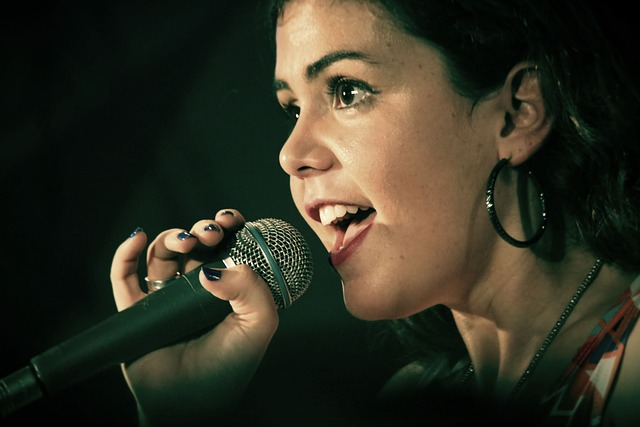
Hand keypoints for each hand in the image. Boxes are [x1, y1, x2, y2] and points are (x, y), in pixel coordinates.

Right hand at [110, 209, 278, 424]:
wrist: (191, 404)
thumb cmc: (229, 366)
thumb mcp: (258, 325)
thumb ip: (252, 290)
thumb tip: (216, 268)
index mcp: (227, 288)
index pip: (226, 246)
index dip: (227, 227)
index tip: (230, 220)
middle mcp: (196, 289)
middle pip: (194, 245)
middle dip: (202, 230)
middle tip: (211, 234)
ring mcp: (165, 299)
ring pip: (162, 254)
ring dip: (171, 238)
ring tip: (185, 243)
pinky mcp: (136, 311)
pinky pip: (124, 277)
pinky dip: (126, 254)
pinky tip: (138, 237)